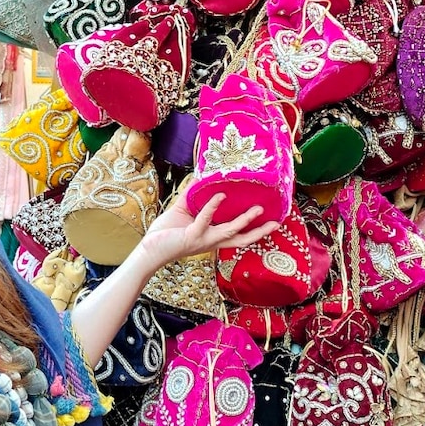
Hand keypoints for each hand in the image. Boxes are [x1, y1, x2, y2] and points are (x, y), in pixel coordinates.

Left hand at [137, 194, 279, 270]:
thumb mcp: (184, 210)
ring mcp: (203, 240)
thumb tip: (202, 176)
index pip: (239, 236)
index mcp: (213, 237)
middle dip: (259, 231)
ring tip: (257, 209)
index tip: (272, 223)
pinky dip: (211, 207)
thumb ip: (194, 195)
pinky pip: (204, 221)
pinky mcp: (192, 237)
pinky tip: (219, 196)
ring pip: (229, 232)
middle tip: (275, 222)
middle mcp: (212, 241)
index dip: (255, 230)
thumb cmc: (167, 232)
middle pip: (242, 239)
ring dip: (244, 221)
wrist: (149, 248)